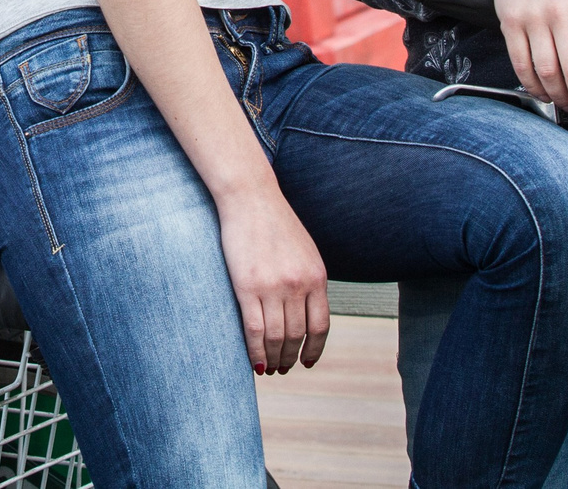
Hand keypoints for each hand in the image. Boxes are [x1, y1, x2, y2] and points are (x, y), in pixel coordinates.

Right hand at [213, 181, 330, 376]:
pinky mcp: (247, 287)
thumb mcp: (304, 252)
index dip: (314, 349)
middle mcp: (298, 285)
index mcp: (317, 277)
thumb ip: (309, 281)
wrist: (250, 198)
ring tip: (269, 368)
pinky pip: (254, 330)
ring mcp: (273, 287)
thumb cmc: (274, 223)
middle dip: (291, 358)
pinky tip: (255, 361)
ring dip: (273, 359)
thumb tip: (307, 313)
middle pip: (297, 336)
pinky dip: (255, 351)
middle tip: (284, 368)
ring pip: (276, 338)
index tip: (307, 362)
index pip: (320, 326)